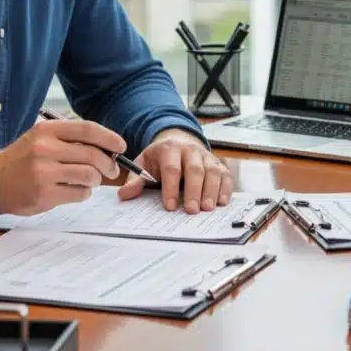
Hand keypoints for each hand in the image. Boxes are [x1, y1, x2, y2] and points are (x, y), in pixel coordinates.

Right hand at [0, 119, 125, 214]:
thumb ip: (71, 138)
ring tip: (89, 180)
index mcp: (47, 130)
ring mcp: (44, 172)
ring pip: (89, 175)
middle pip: (92, 155)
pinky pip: (80, 193)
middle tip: (112, 170)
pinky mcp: (44, 194)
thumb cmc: (24, 158)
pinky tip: (74, 190)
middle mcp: (45, 149)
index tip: (121, 146)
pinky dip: (84, 193)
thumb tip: (107, 145)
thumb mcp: (42, 138)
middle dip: (108, 164)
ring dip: (96, 180)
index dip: (109, 137)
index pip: (87, 129)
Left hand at [118, 128, 234, 212]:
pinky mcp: (218, 164)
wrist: (177, 140)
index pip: (171, 168)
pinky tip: (222, 202)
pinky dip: (226, 188)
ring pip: (213, 172)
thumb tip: (124, 195)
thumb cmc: (159, 158)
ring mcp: (206, 156)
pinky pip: (226, 175)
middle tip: (191, 210)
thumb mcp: (143, 164)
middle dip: (194, 191)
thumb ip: (135, 180)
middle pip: (195, 170)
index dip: (171, 188)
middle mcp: (190, 150)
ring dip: (211, 191)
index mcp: (169, 149)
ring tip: (207, 209)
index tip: (170, 206)